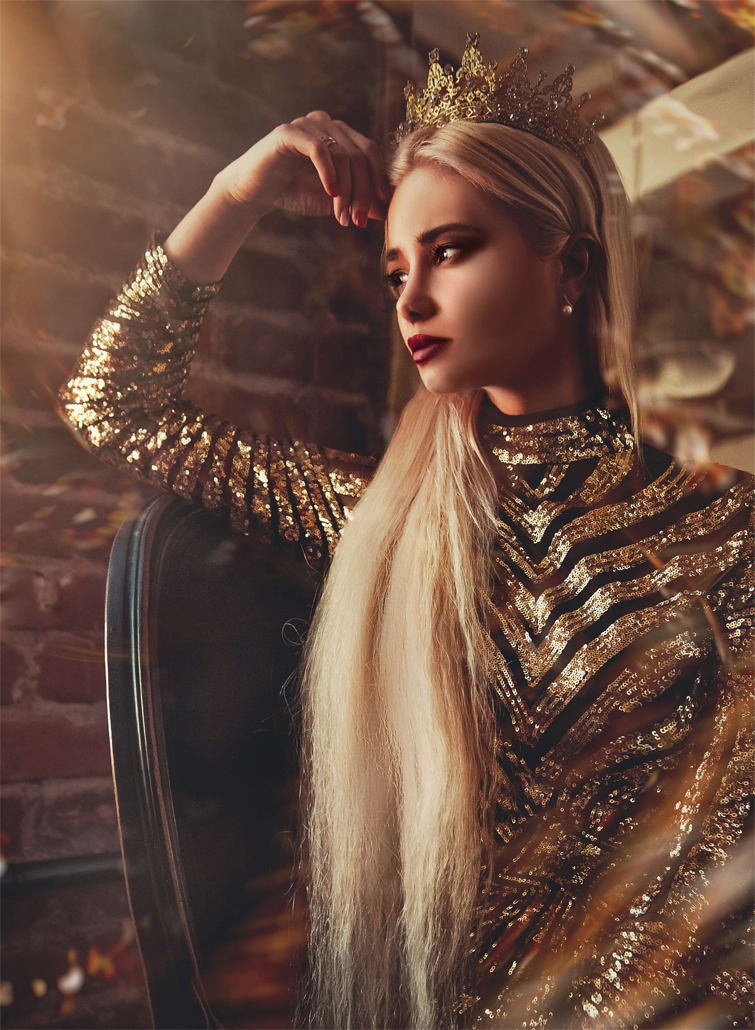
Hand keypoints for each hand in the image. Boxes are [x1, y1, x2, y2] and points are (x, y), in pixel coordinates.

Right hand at [215, 111, 389, 227]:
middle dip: (362, 191)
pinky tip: (330, 193)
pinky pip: (318, 148)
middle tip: (359, 220)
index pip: (370, 152)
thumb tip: (387, 212)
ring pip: (343, 154)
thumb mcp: (332, 200)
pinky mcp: (289, 132)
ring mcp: (308, 124)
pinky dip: (328, 173)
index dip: (379, 179)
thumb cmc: (293, 193)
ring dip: (346, 189)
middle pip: (360, 155)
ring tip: (342, 215)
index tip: (382, 207)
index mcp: (340, 135)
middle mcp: (327, 124)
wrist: (255, 192)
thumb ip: (357, 201)